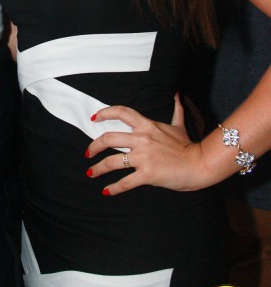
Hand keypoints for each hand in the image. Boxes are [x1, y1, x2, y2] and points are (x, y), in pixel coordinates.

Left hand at [84, 95, 204, 193]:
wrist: (199, 163)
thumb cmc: (188, 145)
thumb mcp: (179, 125)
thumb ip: (175, 110)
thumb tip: (177, 95)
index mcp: (147, 125)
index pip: (121, 112)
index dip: (104, 113)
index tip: (93, 118)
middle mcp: (141, 139)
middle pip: (108, 138)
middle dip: (93, 146)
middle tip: (87, 153)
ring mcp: (143, 157)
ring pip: (112, 162)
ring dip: (98, 168)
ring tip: (91, 172)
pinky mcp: (147, 174)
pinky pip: (125, 182)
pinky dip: (113, 188)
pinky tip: (106, 191)